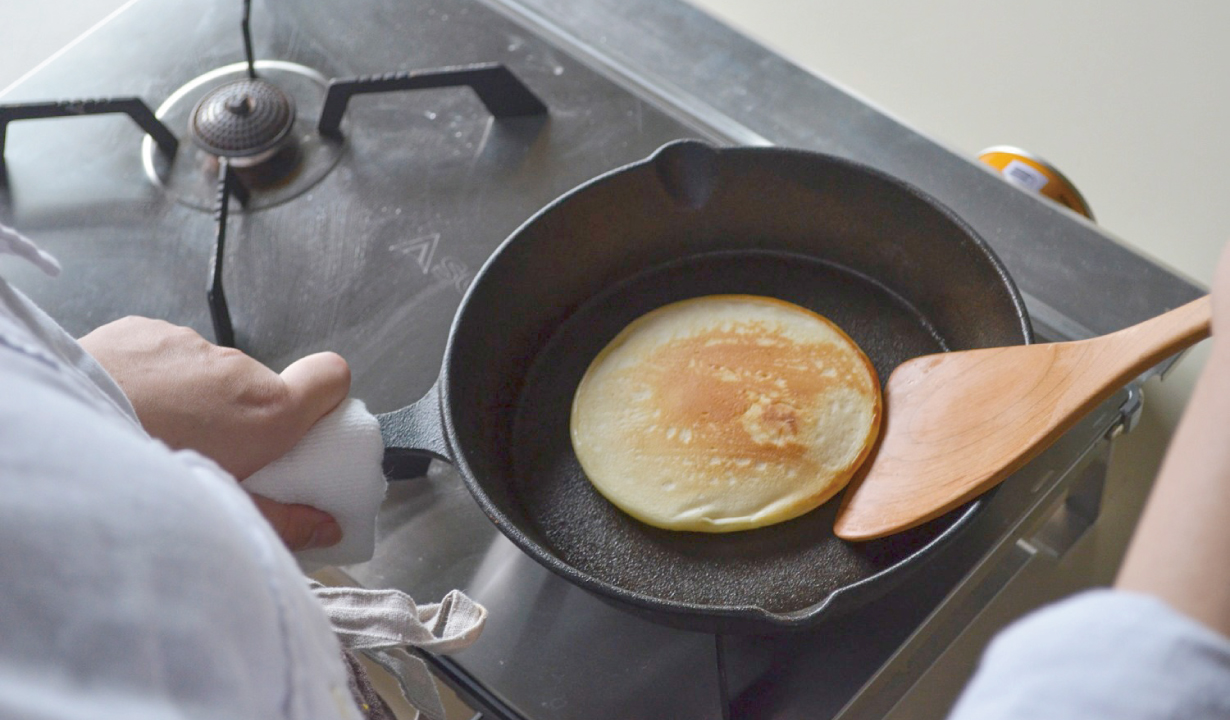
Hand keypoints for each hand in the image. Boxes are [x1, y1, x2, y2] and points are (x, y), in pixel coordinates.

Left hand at [79, 316, 350, 550]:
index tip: (304, 426)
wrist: (56, 443)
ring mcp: (187, 343)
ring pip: (207, 373)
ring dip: (192, 399)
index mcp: (267, 413)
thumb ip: (285, 520)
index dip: (324, 398)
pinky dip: (153, 378)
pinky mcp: (141, 329)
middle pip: (258, 387)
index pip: (332, 377)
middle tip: (206, 455)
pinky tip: (124, 408)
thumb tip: (327, 526)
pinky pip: (164, 354)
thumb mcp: (221, 514)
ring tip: (151, 434)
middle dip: (239, 418)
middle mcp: (235, 369)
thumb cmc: (138, 482)